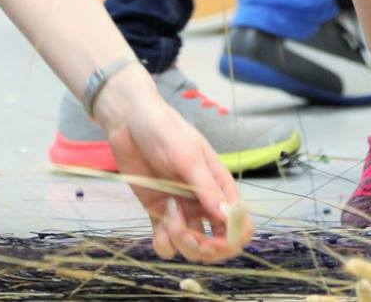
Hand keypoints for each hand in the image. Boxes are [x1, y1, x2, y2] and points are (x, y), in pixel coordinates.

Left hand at [94, 72, 246, 262]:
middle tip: (183, 231)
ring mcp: (183, 211)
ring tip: (167, 216)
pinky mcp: (159, 214)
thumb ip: (207, 188)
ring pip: (192, 248)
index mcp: (221, 188)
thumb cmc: (166, 131)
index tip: (214, 239)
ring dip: (181, 243)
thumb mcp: (188, 157)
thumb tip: (229, 217)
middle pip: (217, 244)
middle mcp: (205, 203)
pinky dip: (164, 243)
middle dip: (202, 246)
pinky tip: (159, 225)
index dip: (231, 240)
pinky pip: (167, 244)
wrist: (131, 122)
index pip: (240, 226)